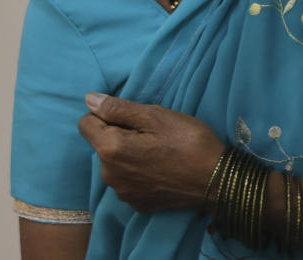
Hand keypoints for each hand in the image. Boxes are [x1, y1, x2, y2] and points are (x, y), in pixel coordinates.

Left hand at [77, 93, 224, 213]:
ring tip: (159, 151)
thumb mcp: (157, 116)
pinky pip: (128, 180)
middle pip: (102, 144)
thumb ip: (119, 108)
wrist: (216, 181)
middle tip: (153, 133)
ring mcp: (122, 192)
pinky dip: (139, 172)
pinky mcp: (136, 203)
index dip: (107, 115)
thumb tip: (89, 100)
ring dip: (129, 154)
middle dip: (120, 135)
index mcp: (110, 149)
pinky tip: (161, 169)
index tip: (133, 117)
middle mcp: (108, 174)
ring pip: (115, 163)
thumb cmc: (188, 141)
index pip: (85, 123)